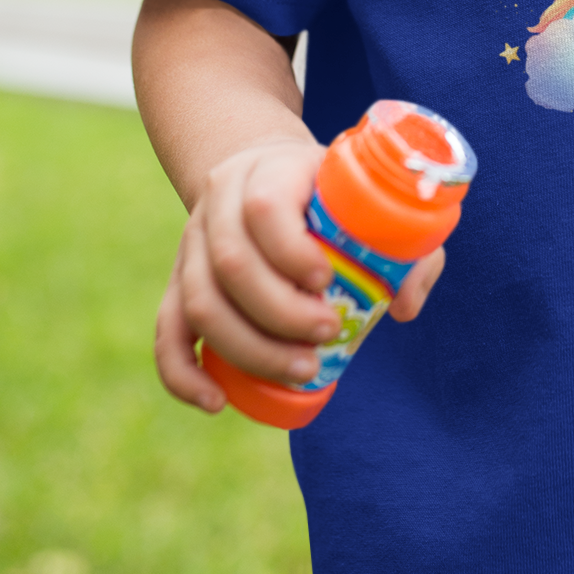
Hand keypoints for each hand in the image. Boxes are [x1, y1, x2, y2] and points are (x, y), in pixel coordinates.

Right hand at [154, 141, 448, 412]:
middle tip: (327, 334)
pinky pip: (166, 331)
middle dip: (280, 312)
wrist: (267, 173)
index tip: (328, 281)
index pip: (265, 208)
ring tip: (302, 369)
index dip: (292, 251)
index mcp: (269, 171)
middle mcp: (220, 203)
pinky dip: (184, 373)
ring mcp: (192, 243)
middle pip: (230, 263)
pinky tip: (216, 402)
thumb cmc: (331, 195)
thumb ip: (407, 246)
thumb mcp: (370, 200)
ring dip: (249, 347)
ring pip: (199, 301)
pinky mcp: (177, 282)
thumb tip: (401, 306)